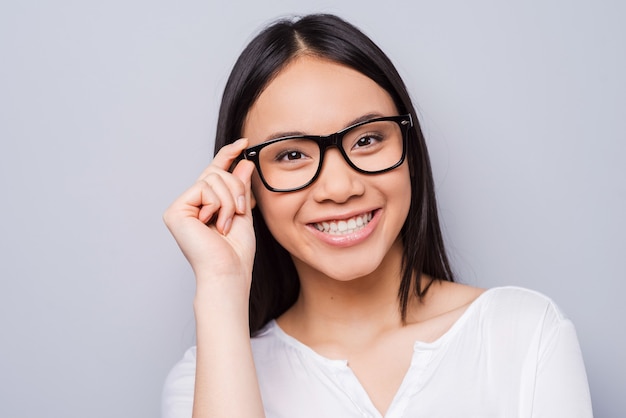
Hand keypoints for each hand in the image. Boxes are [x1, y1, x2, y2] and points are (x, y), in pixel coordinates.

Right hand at [163, 139, 255, 289]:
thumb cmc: (236, 251)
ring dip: (230, 200)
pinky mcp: (175, 211)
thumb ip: (240, 187)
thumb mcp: (243, 212)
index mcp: (205, 205)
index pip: (215, 172)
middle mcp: (190, 204)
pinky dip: (218, 204)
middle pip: (216, 172)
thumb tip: (243, 162)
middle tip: (242, 211)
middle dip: (237, 189)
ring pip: (213, 178)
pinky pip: (204, 188)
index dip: (227, 155)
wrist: (228, 271)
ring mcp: (181, 207)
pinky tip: (214, 223)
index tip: (244, 143)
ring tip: (227, 223)